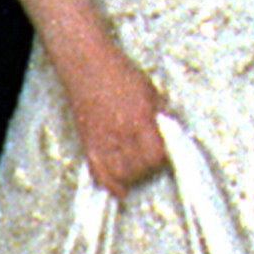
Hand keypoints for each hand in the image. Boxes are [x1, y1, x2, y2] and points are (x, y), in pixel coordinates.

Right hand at [59, 49, 171, 192]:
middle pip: (139, 168)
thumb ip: (159, 115)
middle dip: (148, 169)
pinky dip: (109, 184)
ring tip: (136, 173)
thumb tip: (168, 133)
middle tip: (151, 162)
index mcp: (139, 118)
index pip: (156, 153)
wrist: (86, 64)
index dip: (163, 158)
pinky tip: (117, 189)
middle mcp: (121, 132)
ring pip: (119, 174)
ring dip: (131, 178)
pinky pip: (98, 172)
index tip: (165, 154)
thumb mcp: (149, 90)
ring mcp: (103, 139)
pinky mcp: (88, 141)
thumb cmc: (116, 71)